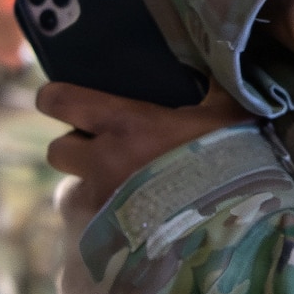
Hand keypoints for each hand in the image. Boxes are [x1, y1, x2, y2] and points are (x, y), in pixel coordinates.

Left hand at [41, 82, 252, 214]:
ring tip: (131, 189)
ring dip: (96, 185)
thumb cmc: (232, 158)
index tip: (67, 101)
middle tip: (109, 150)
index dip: (56, 99)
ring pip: (76, 189)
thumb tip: (222, 58)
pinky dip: (112, 219)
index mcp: (125, 124)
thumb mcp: (230, 114)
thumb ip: (218, 85)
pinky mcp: (110, 235)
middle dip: (78, 149)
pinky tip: (144, 219)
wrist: (237, 220)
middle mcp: (103, 161)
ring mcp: (104, 202)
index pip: (58, 101)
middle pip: (57, 150)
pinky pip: (96, 222)